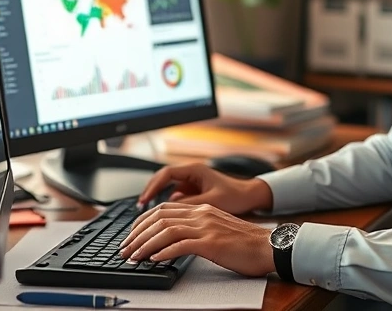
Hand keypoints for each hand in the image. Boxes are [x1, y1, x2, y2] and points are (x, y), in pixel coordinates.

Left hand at [119, 202, 274, 276]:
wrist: (269, 247)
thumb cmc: (245, 243)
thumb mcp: (217, 230)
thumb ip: (197, 230)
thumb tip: (174, 241)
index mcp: (202, 209)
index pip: (163, 209)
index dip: (143, 222)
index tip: (131, 235)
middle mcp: (202, 214)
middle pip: (159, 218)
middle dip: (137, 234)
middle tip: (125, 248)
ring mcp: (206, 227)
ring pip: (166, 230)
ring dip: (144, 244)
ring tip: (133, 257)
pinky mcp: (211, 243)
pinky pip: (180, 245)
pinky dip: (163, 252)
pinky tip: (153, 260)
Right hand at [137, 163, 272, 214]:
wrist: (251, 197)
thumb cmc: (235, 196)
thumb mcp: (211, 202)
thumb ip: (189, 204)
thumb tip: (168, 211)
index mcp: (194, 170)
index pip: (165, 174)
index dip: (152, 187)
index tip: (144, 200)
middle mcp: (191, 174)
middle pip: (162, 181)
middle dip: (150, 194)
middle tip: (140, 209)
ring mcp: (192, 183)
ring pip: (167, 190)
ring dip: (158, 202)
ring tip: (148, 217)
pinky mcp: (194, 192)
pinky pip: (175, 198)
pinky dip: (168, 208)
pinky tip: (163, 220)